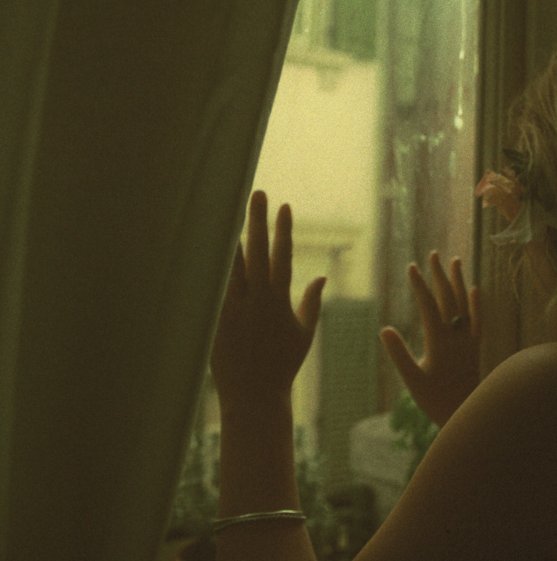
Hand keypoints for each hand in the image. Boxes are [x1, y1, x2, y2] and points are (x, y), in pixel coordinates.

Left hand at [211, 191, 325, 411]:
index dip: (284, 229)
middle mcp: (256, 299)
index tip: (284, 206)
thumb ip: (311, 302)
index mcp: (280, 300)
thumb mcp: (304, 333)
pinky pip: (209, 286)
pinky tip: (201, 248)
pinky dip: (207, 266)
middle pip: (255, 250)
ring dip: (226, 236)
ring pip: (228, 264)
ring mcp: (232, 308)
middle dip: (257, 220)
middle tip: (257, 194)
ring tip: (222, 210)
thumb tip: (322, 278)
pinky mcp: (213, 319)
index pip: (283, 255)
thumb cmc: (283, 364)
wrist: (255, 395)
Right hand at [381, 252, 481, 427]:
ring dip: (459, 281)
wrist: (467, 413)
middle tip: (432, 254)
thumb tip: (385, 329)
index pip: (428, 305)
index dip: (420, 284)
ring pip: (465, 304)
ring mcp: (468, 340)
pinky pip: (478, 320)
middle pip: (448, 298)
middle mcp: (456, 335)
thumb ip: (400, 355)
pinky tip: (476, 289)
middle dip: (439, 275)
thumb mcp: (413, 380)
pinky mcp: (476, 347)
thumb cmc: (436, 400)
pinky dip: (477, 304)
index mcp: (439, 340)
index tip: (412, 266)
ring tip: (454, 261)